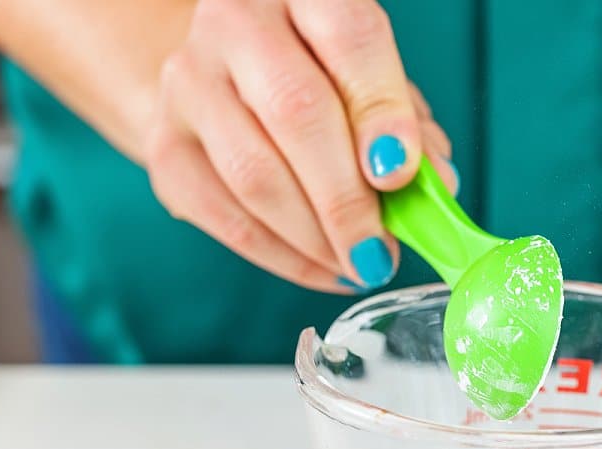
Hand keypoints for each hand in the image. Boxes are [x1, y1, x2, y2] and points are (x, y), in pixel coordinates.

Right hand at [144, 0, 456, 293]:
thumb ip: (407, 124)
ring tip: (361, 266)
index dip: (382, 110)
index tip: (402, 174)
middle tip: (382, 253)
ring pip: (254, 175)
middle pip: (295, 113)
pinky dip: (283, 258)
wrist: (228, 74)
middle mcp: (237, 25)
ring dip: (316, 239)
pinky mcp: (166, 145)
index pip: (349, 37)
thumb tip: (435, 183)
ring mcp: (190, 84)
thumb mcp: (373, 80)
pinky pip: (225, 217)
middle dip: (346, 199)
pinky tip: (325, 271)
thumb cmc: (320, 77)